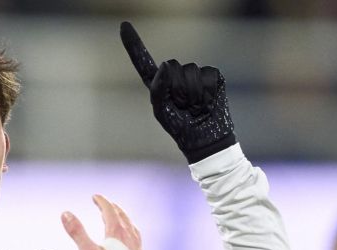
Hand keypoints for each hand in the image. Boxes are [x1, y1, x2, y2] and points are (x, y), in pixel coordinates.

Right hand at [61, 194, 145, 249]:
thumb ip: (77, 232)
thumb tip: (66, 213)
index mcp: (116, 232)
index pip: (109, 211)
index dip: (101, 201)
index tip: (95, 197)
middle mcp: (129, 237)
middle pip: (122, 217)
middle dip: (113, 208)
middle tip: (106, 204)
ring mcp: (137, 248)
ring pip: (132, 227)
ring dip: (125, 219)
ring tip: (121, 218)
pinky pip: (137, 240)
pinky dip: (131, 234)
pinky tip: (131, 242)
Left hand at [120, 21, 235, 163]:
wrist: (205, 139)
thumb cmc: (179, 127)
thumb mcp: (161, 112)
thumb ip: (158, 88)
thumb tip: (165, 64)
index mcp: (158, 84)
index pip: (143, 61)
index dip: (134, 44)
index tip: (122, 25)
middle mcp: (175, 75)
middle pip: (172, 65)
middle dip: (178, 87)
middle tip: (183, 106)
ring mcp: (195, 74)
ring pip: (191, 71)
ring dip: (193, 94)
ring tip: (195, 107)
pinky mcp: (213, 76)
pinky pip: (208, 75)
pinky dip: (206, 93)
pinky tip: (206, 103)